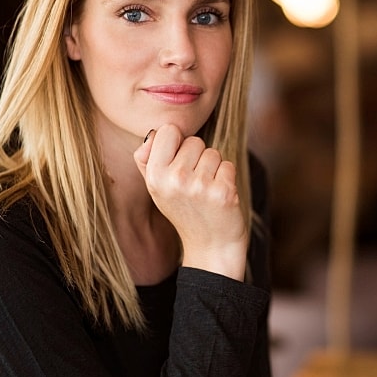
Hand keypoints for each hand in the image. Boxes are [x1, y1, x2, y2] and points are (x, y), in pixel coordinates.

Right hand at [133, 125, 247, 279]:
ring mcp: (199, 187)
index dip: (177, 143)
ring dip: (214, 168)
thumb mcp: (158, 188)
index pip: (168, 130)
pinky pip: (228, 165)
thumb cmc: (184, 210)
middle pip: (194, 141)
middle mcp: (175, 180)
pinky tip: (218, 196)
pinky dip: (227, 178)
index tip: (179, 162)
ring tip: (206, 191)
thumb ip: (148, 159)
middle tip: (194, 184)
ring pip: (213, 153)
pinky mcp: (223, 193)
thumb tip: (153, 133)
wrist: (210, 246)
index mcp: (154, 176)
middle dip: (197, 157)